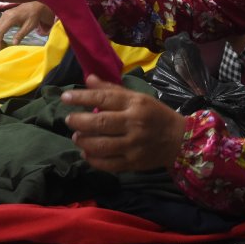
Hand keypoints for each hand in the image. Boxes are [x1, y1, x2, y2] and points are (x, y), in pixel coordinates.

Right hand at [0, 1, 55, 48]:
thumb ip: (21, 35)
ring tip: (2, 45)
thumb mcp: (29, 27)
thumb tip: (13, 44)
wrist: (35, 6)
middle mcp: (5, 15)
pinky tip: (3, 38)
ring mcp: (4, 15)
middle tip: (0, 49)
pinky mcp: (4, 15)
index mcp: (11, 18)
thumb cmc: (33, 16)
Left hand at [62, 74, 186, 171]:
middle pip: (100, 122)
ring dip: (83, 141)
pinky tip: (86, 153)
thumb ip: (112, 89)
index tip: (65, 97)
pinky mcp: (133, 164)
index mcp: (135, 104)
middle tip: (69, 120)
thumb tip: (89, 79)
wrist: (179, 140)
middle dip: (79, 121)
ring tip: (76, 137)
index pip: (104, 98)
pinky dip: (93, 160)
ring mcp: (134, 146)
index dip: (82, 97)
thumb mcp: (138, 97)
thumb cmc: (155, 115)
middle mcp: (134, 124)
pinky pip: (108, 164)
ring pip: (102, 145)